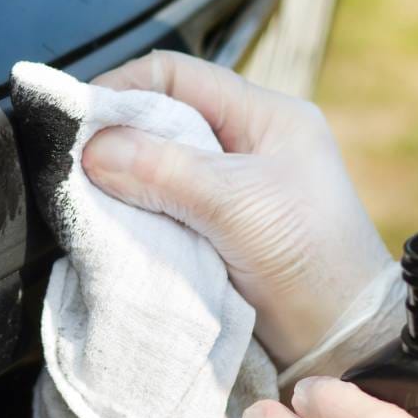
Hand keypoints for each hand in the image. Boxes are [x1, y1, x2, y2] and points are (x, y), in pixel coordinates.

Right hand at [83, 50, 390, 364]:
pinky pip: (159, 204)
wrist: (340, 342)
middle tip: (77, 162)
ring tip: (91, 194)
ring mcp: (229, 186)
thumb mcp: (238, 204)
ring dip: (123, 178)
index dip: (123, 88)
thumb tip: (94, 148)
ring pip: (155, 162)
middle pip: (161, 117)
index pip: (176, 75)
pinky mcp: (213, 227)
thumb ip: (164, 170)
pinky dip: (134, 211)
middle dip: (117, 135)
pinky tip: (115, 222)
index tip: (80, 119)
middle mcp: (245, 143)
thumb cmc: (314, 262)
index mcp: (265, 116)